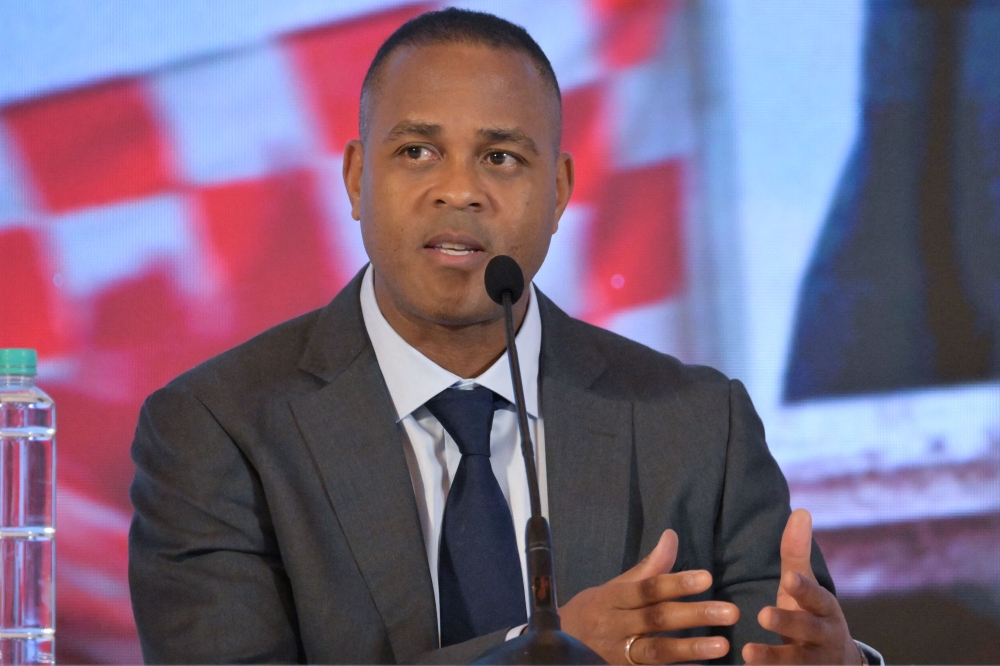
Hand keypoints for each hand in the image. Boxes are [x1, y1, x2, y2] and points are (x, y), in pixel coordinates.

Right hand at [559, 529, 738, 663]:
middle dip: (694, 616)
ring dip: (690, 650)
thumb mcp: (615, 587)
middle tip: (730, 611)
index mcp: (614, 599)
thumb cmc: (595, 611)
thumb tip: (671, 536)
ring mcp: (618, 654)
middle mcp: (616, 626)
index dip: (676, 583)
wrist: (559, 646)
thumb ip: (648, 567)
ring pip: (656, 652)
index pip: (647, 589)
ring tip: (722, 646)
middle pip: (656, 619)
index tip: (707, 578)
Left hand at [743, 509, 859, 664]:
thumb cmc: (811, 614)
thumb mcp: (805, 585)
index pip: (816, 597)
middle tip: (764, 614)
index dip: (804, 589)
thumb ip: (797, 553)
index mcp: (824, 609)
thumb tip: (801, 511)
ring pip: (796, 662)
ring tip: (748, 654)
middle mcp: (823, 637)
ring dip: (772, 659)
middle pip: (807, 630)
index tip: (788, 579)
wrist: (835, 663)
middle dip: (788, 624)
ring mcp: (813, 662)